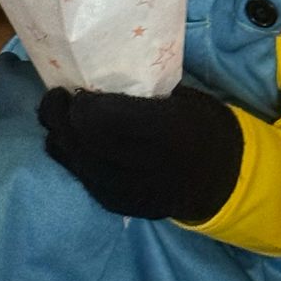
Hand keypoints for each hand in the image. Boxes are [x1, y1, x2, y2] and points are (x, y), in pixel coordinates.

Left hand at [37, 83, 243, 221]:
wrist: (223, 178)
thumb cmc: (199, 123)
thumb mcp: (181, 97)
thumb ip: (139, 91)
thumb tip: (91, 72)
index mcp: (169, 132)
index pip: (102, 121)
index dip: (79, 104)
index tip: (77, 88)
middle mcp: (148, 169)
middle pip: (81, 143)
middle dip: (59, 116)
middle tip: (57, 97)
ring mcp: (133, 194)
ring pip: (76, 164)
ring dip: (60, 137)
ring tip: (60, 118)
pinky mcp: (122, 208)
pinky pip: (83, 181)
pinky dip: (72, 158)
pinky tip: (72, 142)